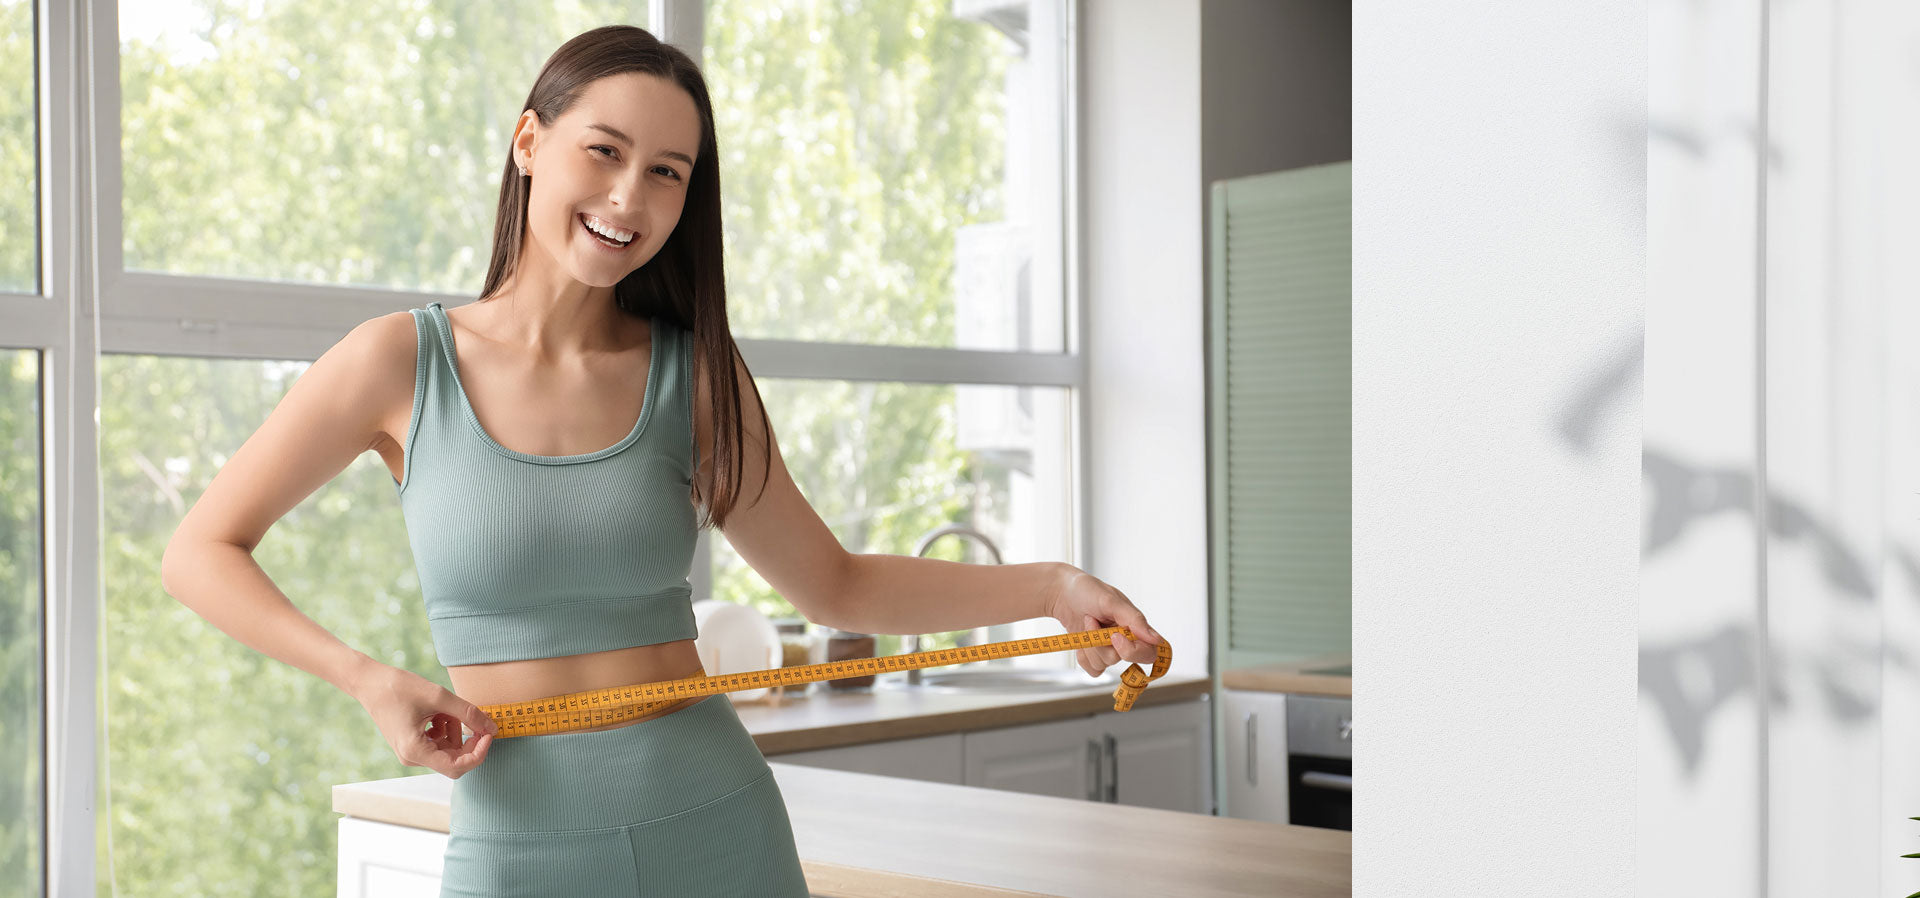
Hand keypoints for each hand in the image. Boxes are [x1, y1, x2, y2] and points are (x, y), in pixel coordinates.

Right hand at [351, 663, 498, 778]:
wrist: (371, 682)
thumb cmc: (400, 687)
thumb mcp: (439, 697)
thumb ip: (469, 713)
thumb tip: (492, 728)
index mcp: (415, 751)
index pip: (456, 767)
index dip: (478, 754)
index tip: (489, 735)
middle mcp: (412, 758)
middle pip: (454, 761)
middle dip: (469, 742)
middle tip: (478, 720)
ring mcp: (411, 753)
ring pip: (447, 750)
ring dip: (456, 731)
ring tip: (448, 709)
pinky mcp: (412, 745)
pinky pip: (438, 743)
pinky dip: (446, 728)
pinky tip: (438, 712)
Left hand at [1043, 566, 1163, 676]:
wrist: (1061, 593)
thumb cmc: (1087, 591)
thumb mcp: (1111, 600)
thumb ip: (1134, 619)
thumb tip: (1156, 640)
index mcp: (1136, 626)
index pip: (1149, 652)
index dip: (1134, 651)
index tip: (1114, 637)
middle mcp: (1125, 640)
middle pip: (1124, 660)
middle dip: (1103, 646)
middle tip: (1092, 624)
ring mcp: (1109, 649)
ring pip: (1104, 664)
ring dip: (1090, 645)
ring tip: (1086, 622)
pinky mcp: (1094, 656)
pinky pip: (1093, 669)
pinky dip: (1083, 656)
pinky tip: (1081, 639)